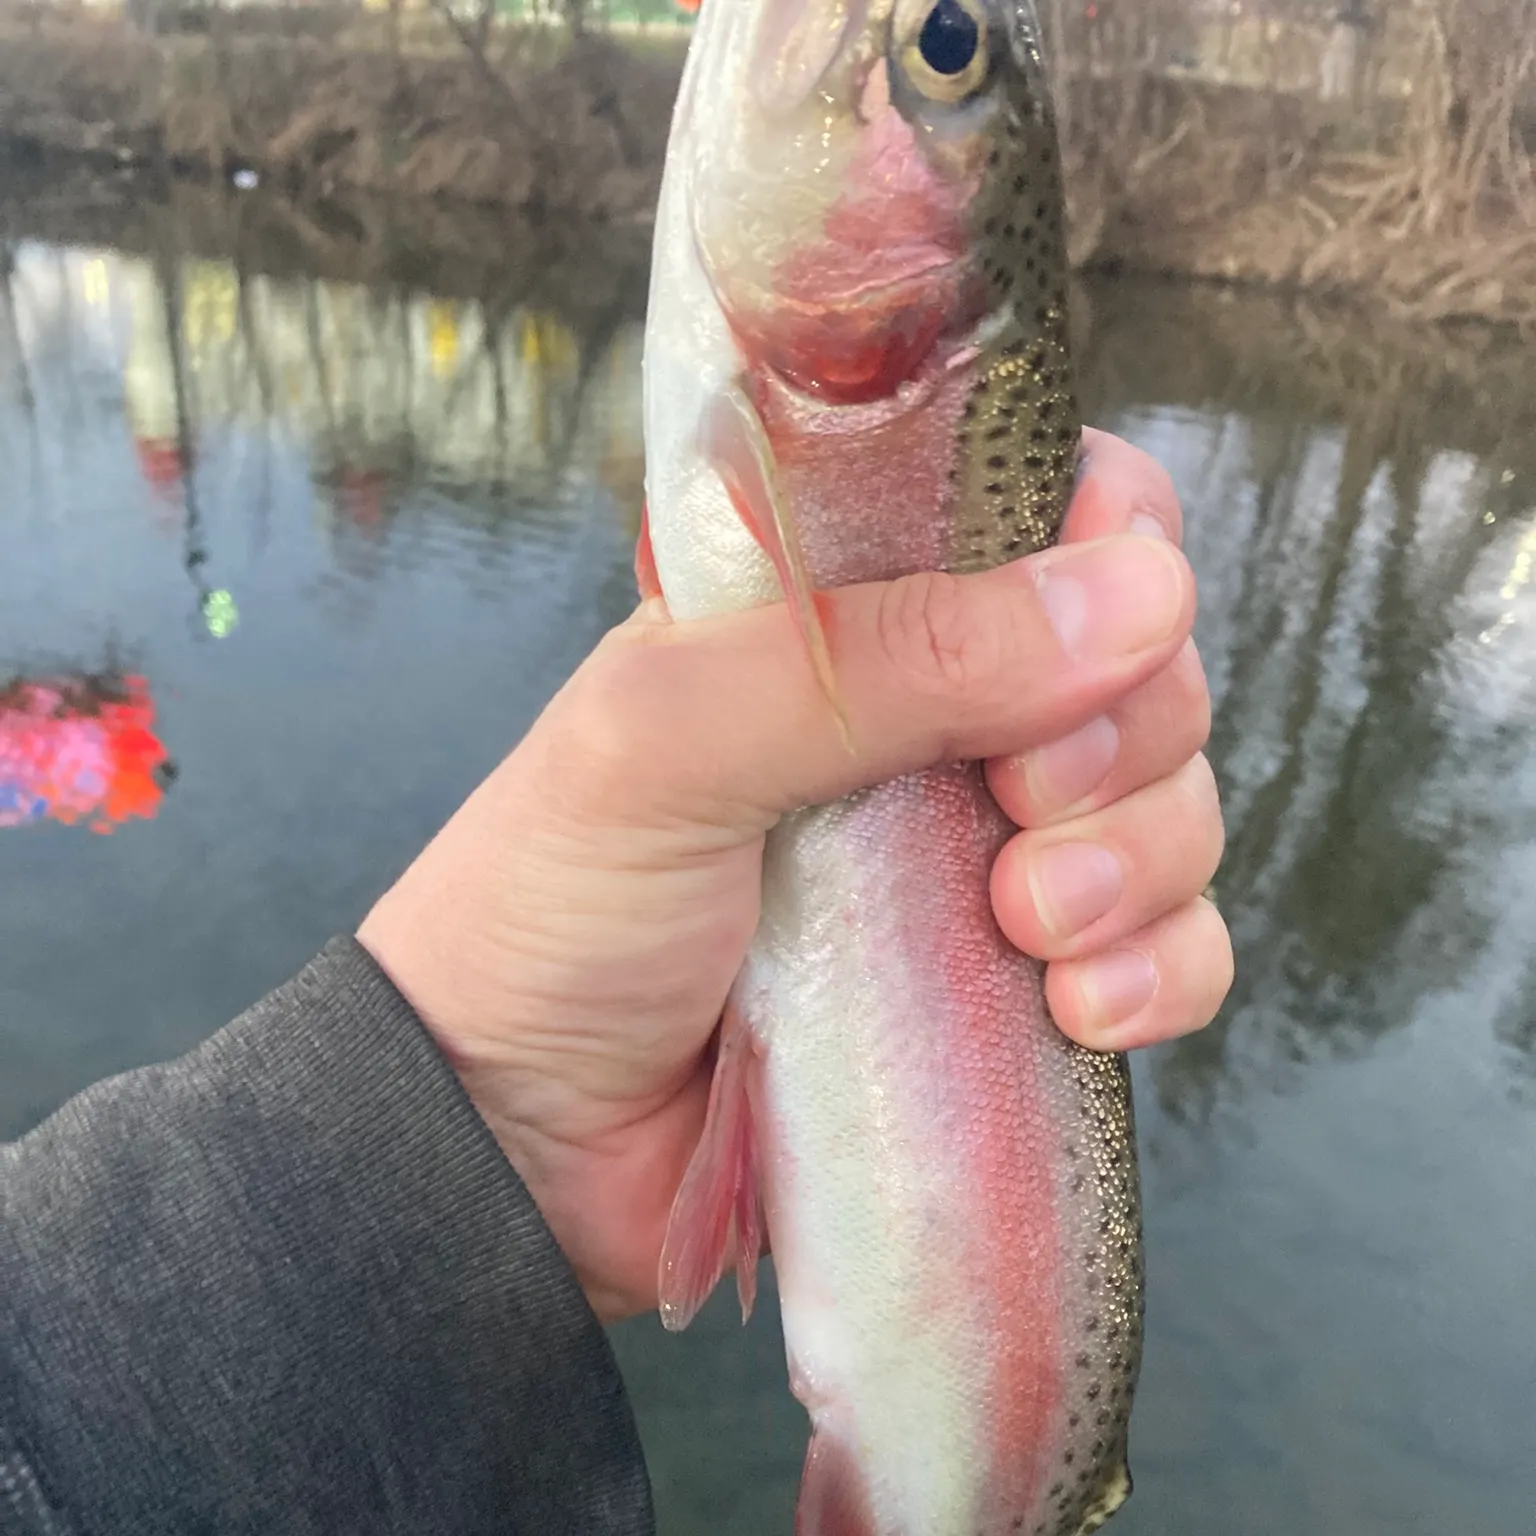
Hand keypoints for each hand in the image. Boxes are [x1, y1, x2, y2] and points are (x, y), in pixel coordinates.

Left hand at [357, 429, 1231, 1323]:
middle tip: (1015, 806)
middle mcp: (930, 720)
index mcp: (842, 615)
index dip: (1104, 549)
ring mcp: (980, 857)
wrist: (518, 1141)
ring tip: (1027, 927)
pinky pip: (1175, 952)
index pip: (1038, 513)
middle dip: (1120, 734)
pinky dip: (1162, 972)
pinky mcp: (1012, 987)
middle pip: (1133, 664)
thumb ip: (878, 655)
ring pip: (1172, 806)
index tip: (1087, 626)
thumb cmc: (553, 908)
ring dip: (1142, 859)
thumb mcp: (671, 740)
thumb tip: (1133, 590)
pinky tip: (1077, 1008)